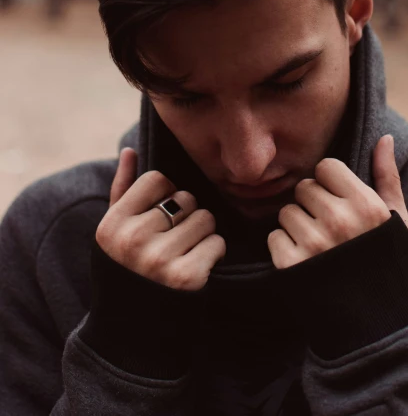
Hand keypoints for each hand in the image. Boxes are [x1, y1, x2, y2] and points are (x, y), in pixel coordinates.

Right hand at [96, 147, 225, 289]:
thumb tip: (130, 150)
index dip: (166, 194)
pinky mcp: (186, 278)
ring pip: (206, 219)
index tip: (161, 216)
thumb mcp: (114, 233)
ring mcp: (160, 259)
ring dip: (203, 234)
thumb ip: (122, 189)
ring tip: (185, 253)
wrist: (131, 336)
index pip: (157, 179)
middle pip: (185, 198)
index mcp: (113, 224)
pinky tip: (197, 268)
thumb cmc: (125, 272)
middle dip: (187, 216)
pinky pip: (217, 243)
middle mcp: (133, 240)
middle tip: (174, 240)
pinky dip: (213, 254)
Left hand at [267, 134, 407, 268]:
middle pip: (304, 188)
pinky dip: (284, 248)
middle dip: (313, 205)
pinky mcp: (291, 265)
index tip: (340, 203)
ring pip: (286, 211)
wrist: (377, 326)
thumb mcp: (397, 220)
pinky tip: (306, 262)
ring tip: (318, 247)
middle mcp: (340, 220)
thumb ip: (387, 176)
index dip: (331, 183)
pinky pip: (274, 236)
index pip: (327, 166)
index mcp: (367, 205)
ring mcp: (314, 243)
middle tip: (329, 229)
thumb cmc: (387, 264)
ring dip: (296, 226)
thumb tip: (385, 138)